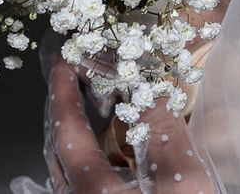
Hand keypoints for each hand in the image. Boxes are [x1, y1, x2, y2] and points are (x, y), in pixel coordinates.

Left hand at [45, 60, 214, 193]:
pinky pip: (80, 182)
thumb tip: (147, 82)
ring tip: (92, 105)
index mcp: (90, 188)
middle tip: (75, 74)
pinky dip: (89, 154)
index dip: (63, 88)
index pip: (66, 127)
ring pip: (65, 167)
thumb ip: (163, 129)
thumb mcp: (183, 179)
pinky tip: (107, 148)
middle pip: (55, 147)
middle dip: (64, 106)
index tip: (65, 59)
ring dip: (76, 132)